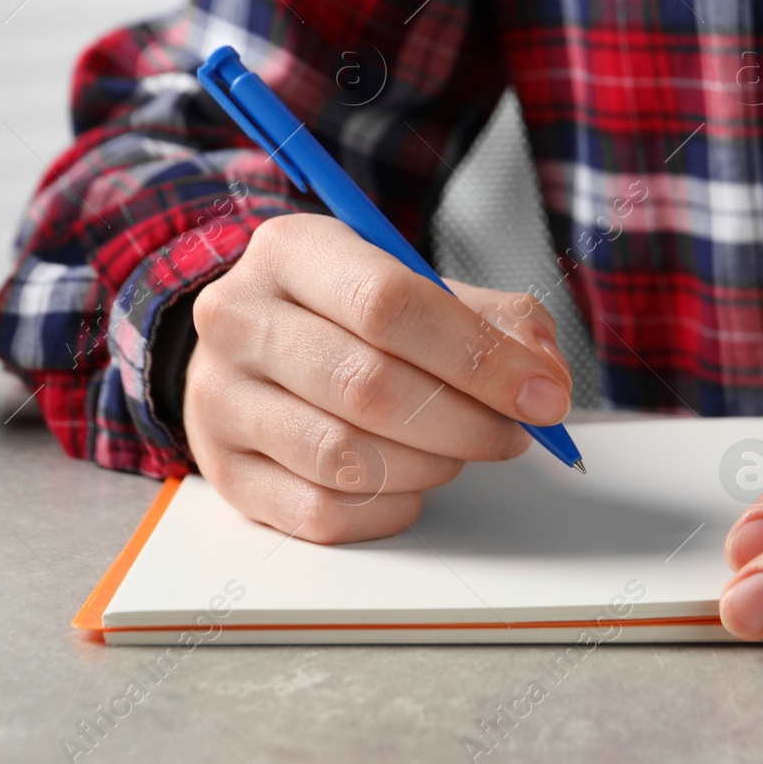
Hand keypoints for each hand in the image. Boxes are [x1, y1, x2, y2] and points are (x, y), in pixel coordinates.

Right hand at [183, 214, 572, 541]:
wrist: (257, 349)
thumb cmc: (349, 316)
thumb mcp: (418, 285)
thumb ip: (494, 319)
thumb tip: (543, 374)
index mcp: (290, 250)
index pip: (388, 303)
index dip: (477, 356)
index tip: (542, 394)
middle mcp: (237, 319)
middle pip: (365, 386)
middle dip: (465, 421)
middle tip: (513, 432)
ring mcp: (219, 400)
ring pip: (344, 457)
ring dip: (429, 466)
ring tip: (456, 449)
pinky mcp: (224, 473)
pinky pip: (321, 513)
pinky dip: (389, 508)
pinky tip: (408, 484)